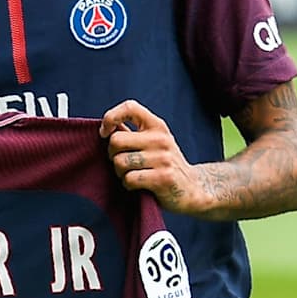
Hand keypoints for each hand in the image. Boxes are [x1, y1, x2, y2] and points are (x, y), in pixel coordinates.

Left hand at [99, 100, 206, 215]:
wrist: (191, 189)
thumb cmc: (164, 165)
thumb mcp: (154, 142)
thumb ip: (132, 133)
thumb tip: (106, 127)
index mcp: (157, 125)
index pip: (129, 107)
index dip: (111, 118)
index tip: (105, 133)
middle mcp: (161, 139)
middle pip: (116, 140)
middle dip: (112, 154)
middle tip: (122, 162)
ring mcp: (163, 158)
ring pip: (120, 162)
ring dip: (120, 172)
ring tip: (133, 174)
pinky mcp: (163, 178)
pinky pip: (129, 179)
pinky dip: (128, 185)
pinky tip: (139, 185)